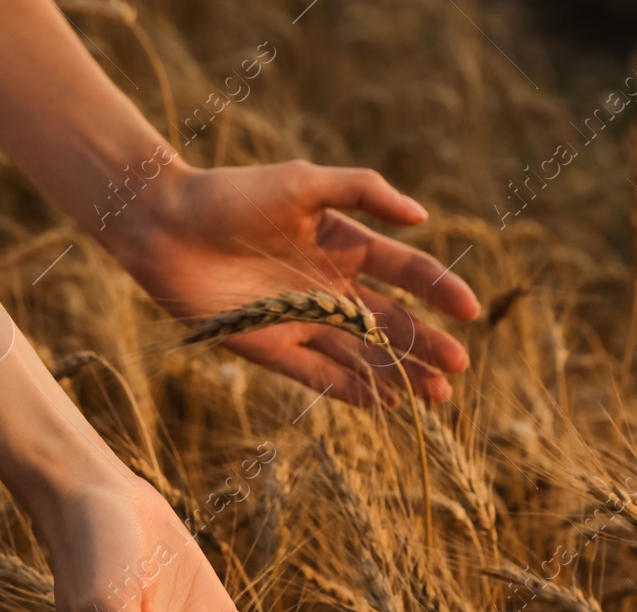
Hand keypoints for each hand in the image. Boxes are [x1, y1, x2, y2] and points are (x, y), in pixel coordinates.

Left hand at [105, 159, 480, 407]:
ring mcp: (302, 319)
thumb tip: (422, 217)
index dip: (440, 290)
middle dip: (427, 345)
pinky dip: (351, 389)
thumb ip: (363, 192)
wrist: (166, 226)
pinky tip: (385, 404)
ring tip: (436, 397)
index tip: (470, 310)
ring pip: (362, 354)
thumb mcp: (304, 182)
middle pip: (391, 322)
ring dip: (400, 375)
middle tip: (459, 369)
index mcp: (344, 244)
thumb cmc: (233, 195)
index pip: (405, 272)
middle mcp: (329, 286)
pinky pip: (319, 374)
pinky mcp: (271, 347)